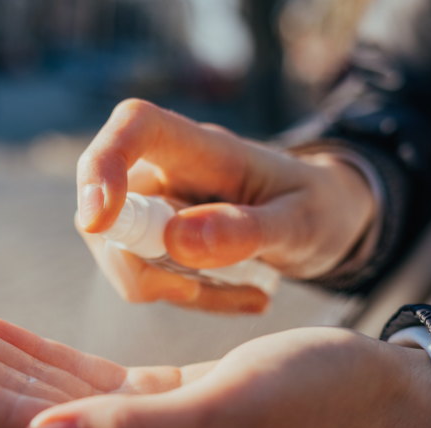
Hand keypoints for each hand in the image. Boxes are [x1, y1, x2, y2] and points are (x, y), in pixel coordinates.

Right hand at [75, 99, 374, 313]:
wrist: (329, 221)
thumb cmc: (319, 207)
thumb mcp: (302, 222)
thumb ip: (246, 230)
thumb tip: (175, 241)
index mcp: (201, 146)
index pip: (134, 128)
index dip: (102, 165)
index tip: (100, 219)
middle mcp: (166, 170)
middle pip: (109, 210)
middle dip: (142, 265)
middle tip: (205, 287)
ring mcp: (156, 206)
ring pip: (119, 254)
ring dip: (173, 288)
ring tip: (248, 292)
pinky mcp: (157, 241)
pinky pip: (145, 278)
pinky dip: (188, 297)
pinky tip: (244, 297)